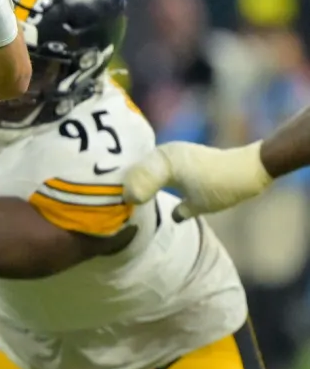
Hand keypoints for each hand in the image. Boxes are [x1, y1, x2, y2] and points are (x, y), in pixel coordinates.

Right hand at [124, 141, 273, 222]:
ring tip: (131, 196)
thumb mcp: (198, 204)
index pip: (135, 178)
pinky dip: (150, 174)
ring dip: (138, 178)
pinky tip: (149, 187)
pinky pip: (157, 163)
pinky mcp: (181, 154)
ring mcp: (172, 152)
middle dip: (128, 184)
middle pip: (136, 169)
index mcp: (164, 162)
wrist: (247, 170)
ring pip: (145, 165)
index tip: (123, 207)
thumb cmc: (221, 187)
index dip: (127, 192)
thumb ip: (179, 211)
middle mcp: (164, 153)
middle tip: (121, 202)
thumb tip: (167, 217)